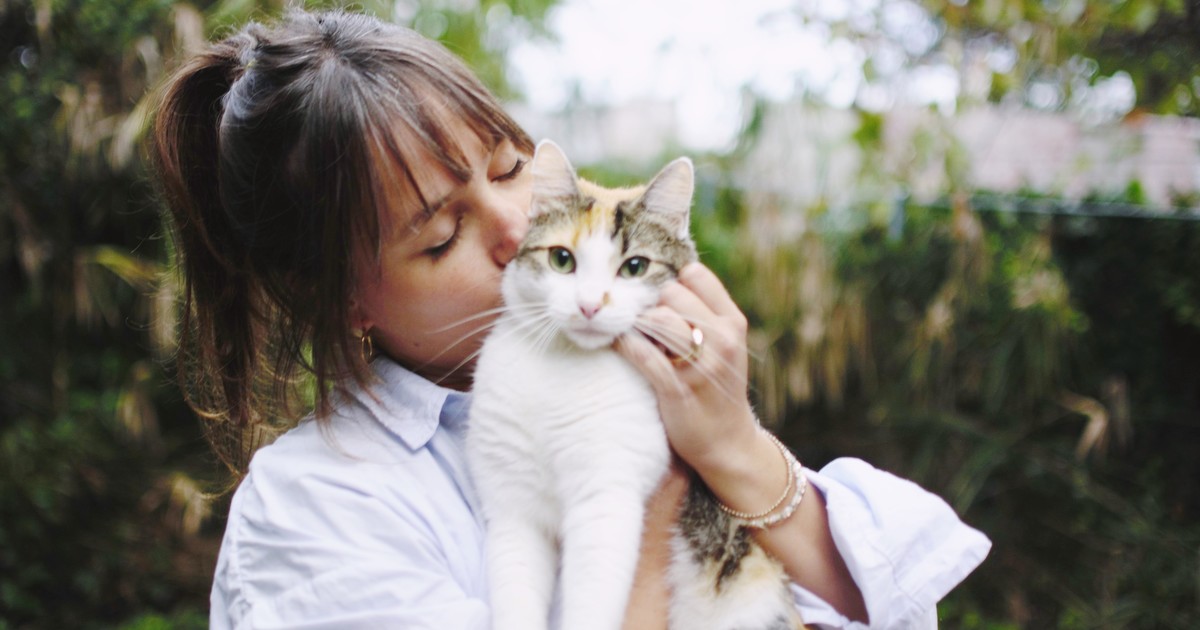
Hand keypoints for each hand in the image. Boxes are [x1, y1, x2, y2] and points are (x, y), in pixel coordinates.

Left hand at [613, 262, 761, 480]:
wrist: (728, 442)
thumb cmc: (718, 386)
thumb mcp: (725, 346)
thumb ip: (704, 315)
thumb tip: (662, 283)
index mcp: (733, 323)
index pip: (695, 275)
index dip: (672, 282)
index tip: (661, 299)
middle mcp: (722, 340)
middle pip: (672, 293)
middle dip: (654, 304)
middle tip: (646, 321)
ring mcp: (701, 365)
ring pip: (660, 319)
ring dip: (639, 323)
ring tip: (634, 332)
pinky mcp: (677, 389)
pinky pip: (642, 354)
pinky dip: (624, 345)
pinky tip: (617, 343)